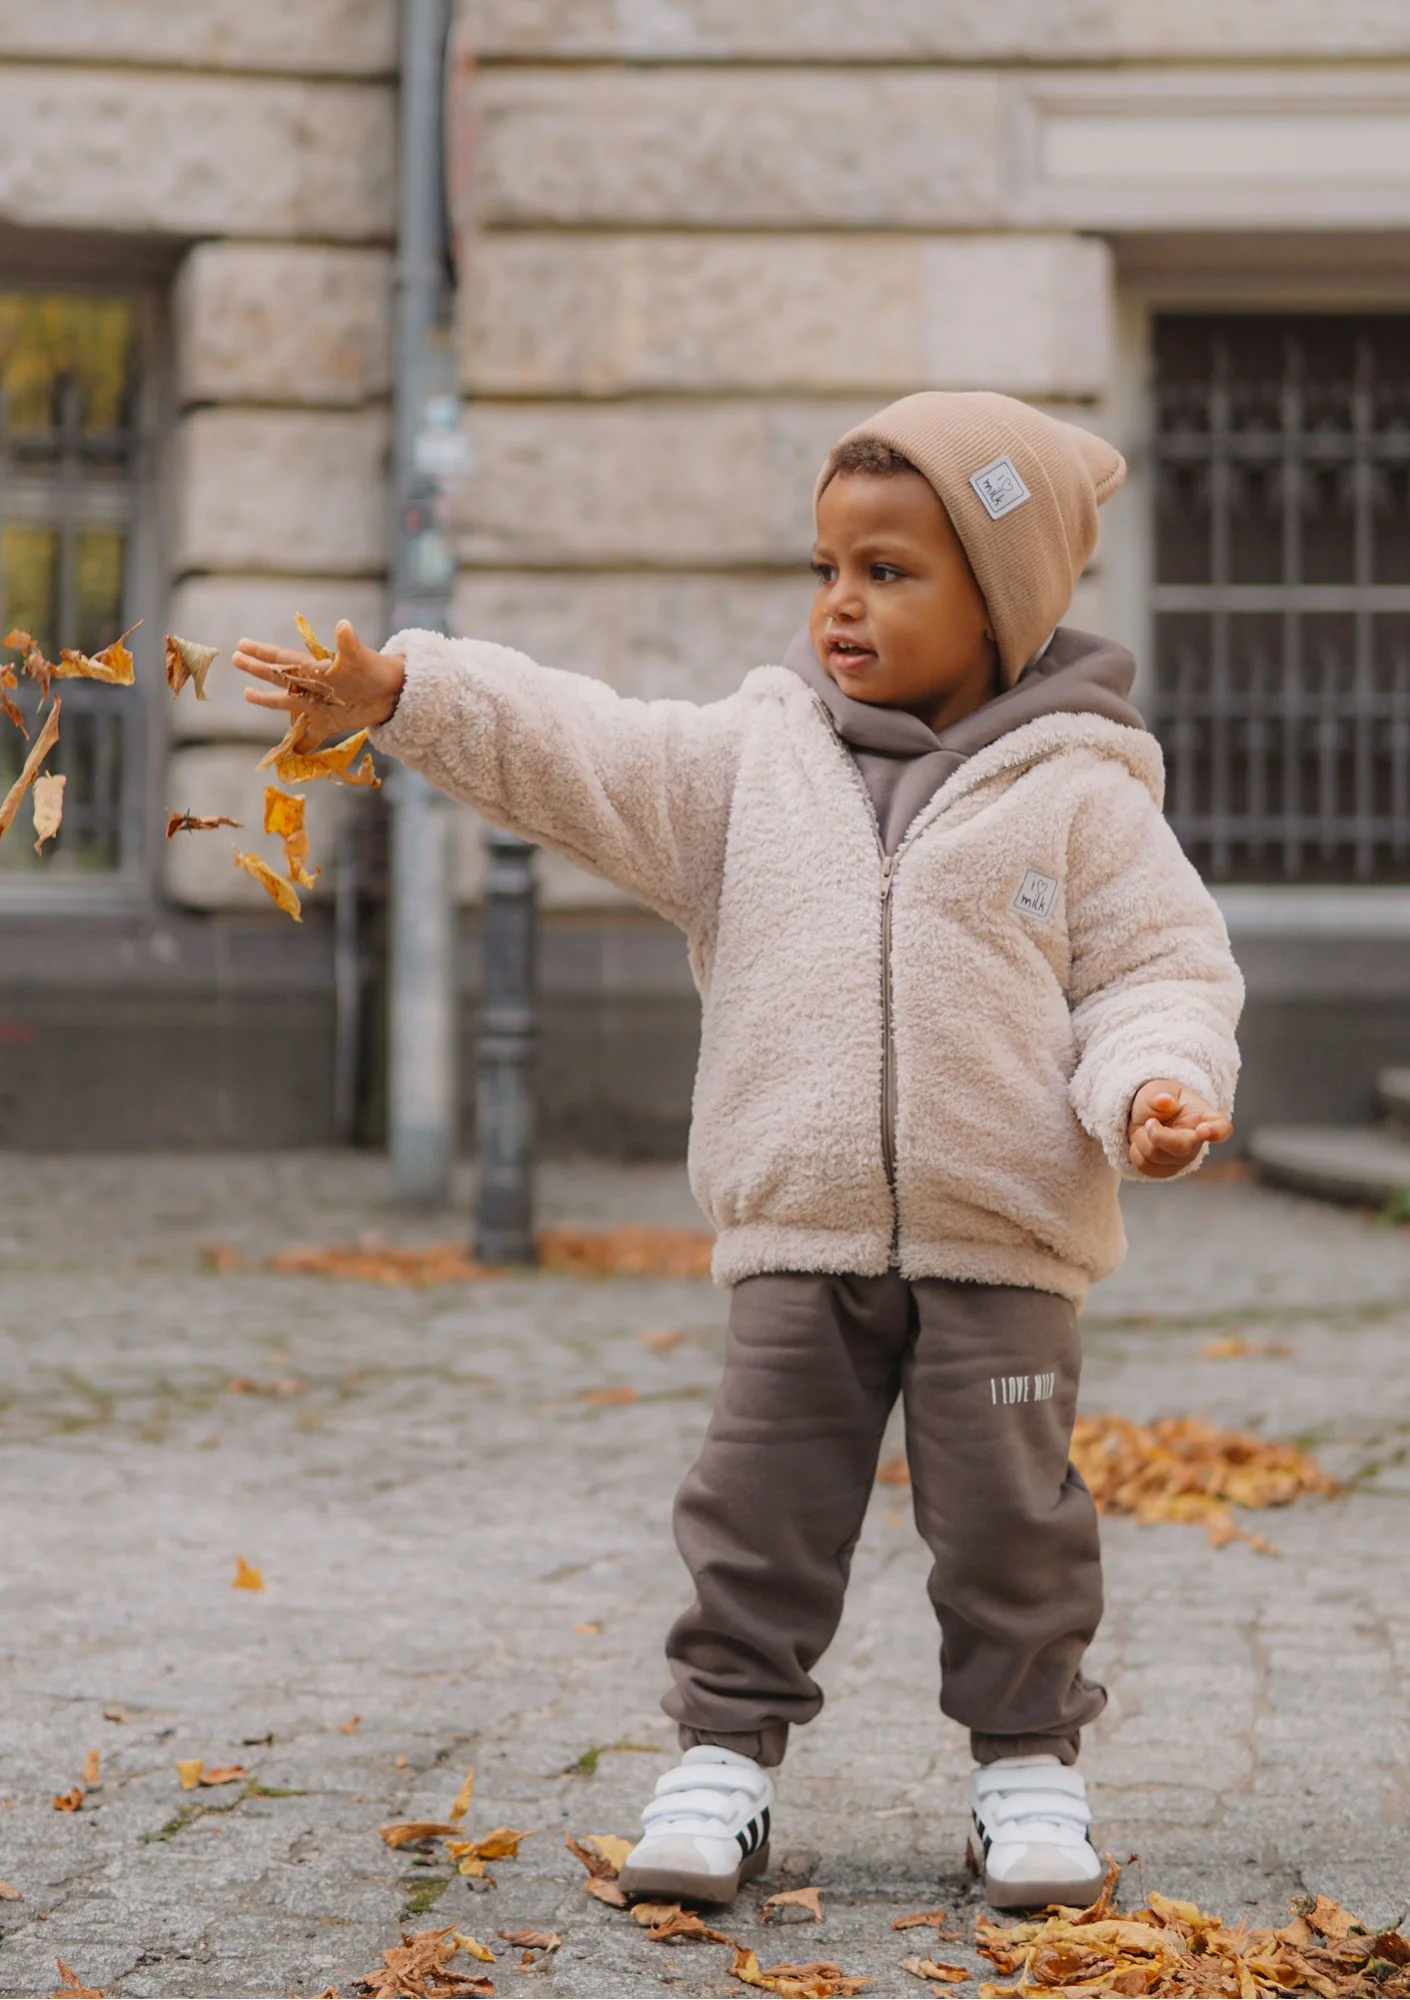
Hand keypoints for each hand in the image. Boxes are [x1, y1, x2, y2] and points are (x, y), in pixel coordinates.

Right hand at [232, 620, 405, 750]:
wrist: (394, 693)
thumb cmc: (376, 670)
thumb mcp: (360, 658)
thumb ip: (348, 644)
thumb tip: (343, 625)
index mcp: (315, 668)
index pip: (283, 658)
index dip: (263, 652)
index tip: (242, 645)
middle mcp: (312, 685)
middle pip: (279, 677)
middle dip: (258, 668)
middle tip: (235, 659)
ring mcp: (318, 705)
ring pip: (287, 704)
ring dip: (268, 701)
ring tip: (248, 695)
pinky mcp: (330, 723)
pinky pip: (310, 736)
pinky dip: (300, 745)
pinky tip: (290, 754)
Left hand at [1126, 1079, 1233, 1179]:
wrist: (1149, 1114)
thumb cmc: (1161, 1100)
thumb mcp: (1159, 1089)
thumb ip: (1159, 1095)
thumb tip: (1164, 1101)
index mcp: (1206, 1118)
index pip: (1221, 1128)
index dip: (1215, 1132)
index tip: (1203, 1131)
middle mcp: (1198, 1142)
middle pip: (1181, 1148)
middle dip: (1157, 1134)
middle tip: (1149, 1121)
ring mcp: (1184, 1159)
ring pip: (1156, 1157)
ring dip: (1142, 1139)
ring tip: (1147, 1127)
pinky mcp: (1167, 1170)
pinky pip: (1146, 1167)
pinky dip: (1136, 1152)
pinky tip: (1142, 1141)